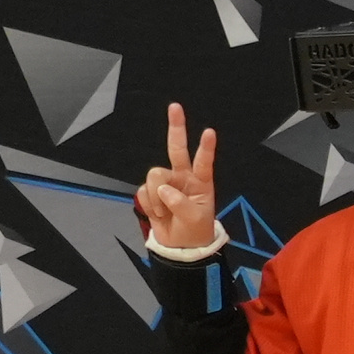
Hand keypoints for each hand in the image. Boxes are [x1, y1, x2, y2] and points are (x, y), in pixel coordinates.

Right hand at [136, 102, 218, 251]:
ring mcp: (166, 183)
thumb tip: (164, 190)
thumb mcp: (195, 219)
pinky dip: (149, 205)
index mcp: (201, 182)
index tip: (209, 132)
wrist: (179, 246)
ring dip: (156, 197)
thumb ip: (181, 204)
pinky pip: (144, 191)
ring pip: (154, 175)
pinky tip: (157, 213)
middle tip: (175, 107)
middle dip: (176, 127)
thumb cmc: (194, 230)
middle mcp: (183, 177)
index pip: (204, 161)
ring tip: (165, 212)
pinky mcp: (151, 192)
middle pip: (177, 148)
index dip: (205, 148)